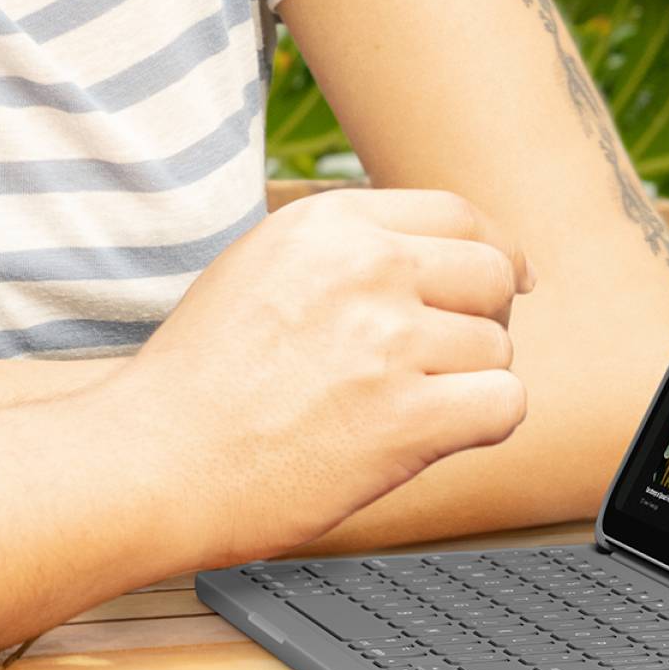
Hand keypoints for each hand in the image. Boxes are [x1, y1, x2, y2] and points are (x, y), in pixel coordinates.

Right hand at [122, 187, 529, 563]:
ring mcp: (390, 342)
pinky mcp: (407, 418)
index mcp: (330, 222)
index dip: (494, 248)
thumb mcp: (262, 264)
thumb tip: (429, 255)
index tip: (510, 278)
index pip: (456, 212)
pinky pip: (505, 404)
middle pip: (491, 273)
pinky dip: (483, 422)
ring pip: (499, 346)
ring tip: (406, 403)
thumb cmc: (200, 376)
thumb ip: (344, 248)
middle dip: (484, 315)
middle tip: (450, 355)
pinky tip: (438, 433)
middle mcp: (368, 267)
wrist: (158, 456)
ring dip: (469, 379)